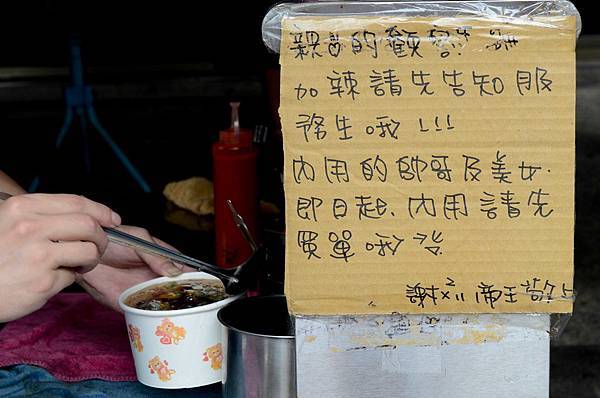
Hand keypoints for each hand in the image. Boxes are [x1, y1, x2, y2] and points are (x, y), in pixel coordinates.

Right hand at [0, 194, 120, 321]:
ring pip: (88, 251)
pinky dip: (68, 278)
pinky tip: (51, 278)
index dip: (101, 210)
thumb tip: (83, 215)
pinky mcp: (43, 282)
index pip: (76, 202)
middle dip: (102, 237)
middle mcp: (30, 228)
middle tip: (98, 246)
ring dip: (90, 259)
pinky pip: (72, 276)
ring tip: (78, 264)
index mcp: (22, 208)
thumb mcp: (7, 222)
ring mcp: (38, 256)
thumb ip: (41, 215)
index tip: (112, 218)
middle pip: (89, 226)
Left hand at [77, 225, 190, 311]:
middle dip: (187, 294)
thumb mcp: (140, 241)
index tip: (206, 284)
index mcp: (162, 258)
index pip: (185, 268)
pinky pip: (145, 310)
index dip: (196, 276)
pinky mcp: (130, 301)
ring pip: (164, 301)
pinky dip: (153, 314)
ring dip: (172, 305)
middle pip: (178, 288)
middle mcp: (156, 275)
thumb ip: (158, 256)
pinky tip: (161, 314)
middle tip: (195, 299)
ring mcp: (144, 289)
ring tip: (182, 309)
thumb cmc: (113, 240)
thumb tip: (174, 272)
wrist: (86, 254)